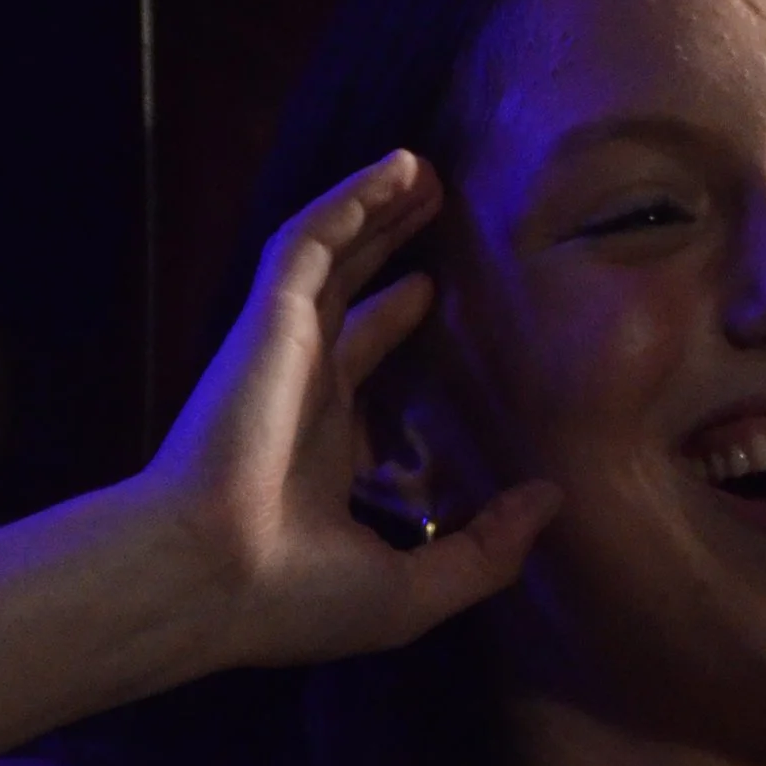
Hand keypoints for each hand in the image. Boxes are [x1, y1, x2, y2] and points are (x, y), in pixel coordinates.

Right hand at [136, 152, 557, 671]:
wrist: (214, 577)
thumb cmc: (294, 598)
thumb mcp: (414, 591)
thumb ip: (487, 550)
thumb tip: (551, 501)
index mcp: (321, 449)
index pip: (359, 366)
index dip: (395, 323)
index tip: (437, 293)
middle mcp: (299, 390)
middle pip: (349, 295)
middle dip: (388, 247)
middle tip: (436, 208)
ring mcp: (282, 351)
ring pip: (331, 255)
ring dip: (374, 209)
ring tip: (422, 169)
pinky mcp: (268, 320)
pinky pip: (311, 239)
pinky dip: (350, 199)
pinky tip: (397, 167)